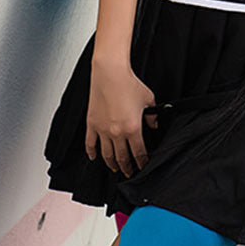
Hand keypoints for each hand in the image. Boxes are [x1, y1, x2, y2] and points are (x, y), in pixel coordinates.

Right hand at [85, 59, 159, 178]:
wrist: (110, 73)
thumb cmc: (129, 83)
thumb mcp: (148, 99)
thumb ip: (153, 115)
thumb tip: (154, 123)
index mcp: (133, 128)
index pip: (139, 152)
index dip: (142, 162)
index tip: (143, 165)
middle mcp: (117, 133)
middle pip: (123, 157)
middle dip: (128, 167)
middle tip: (130, 172)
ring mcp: (103, 130)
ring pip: (107, 154)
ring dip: (112, 164)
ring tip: (115, 168)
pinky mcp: (92, 124)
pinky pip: (90, 144)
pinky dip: (92, 153)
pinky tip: (94, 157)